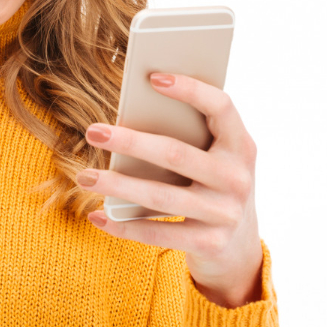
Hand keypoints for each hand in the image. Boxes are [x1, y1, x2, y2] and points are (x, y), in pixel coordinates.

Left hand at [79, 73, 263, 307]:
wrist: (238, 249)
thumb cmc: (213, 188)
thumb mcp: (215, 160)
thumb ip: (191, 138)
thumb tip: (133, 115)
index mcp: (241, 146)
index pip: (222, 107)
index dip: (191, 89)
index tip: (153, 78)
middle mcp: (238, 178)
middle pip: (176, 154)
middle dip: (129, 141)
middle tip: (93, 131)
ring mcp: (225, 213)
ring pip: (160, 195)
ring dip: (116, 185)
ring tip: (85, 176)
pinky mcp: (209, 243)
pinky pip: (157, 232)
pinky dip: (123, 225)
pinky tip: (97, 215)